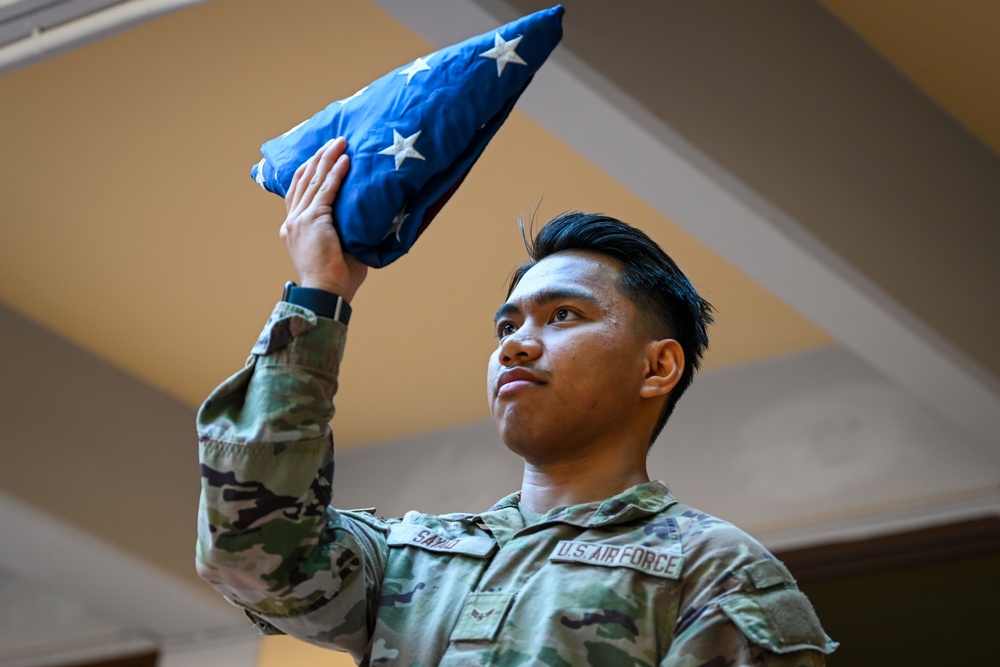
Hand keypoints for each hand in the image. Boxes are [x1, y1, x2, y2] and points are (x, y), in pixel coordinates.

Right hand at [280, 137, 367, 302]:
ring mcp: (299, 219)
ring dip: (327, 158)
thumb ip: (344, 228)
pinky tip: (346, 161)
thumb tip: (367, 214)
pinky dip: (336, 173)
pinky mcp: (312, 220)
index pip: (298, 190)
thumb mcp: (338, 247)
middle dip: (319, 157)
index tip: (322, 155)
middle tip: (334, 141)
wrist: (326, 293)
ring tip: (340, 142)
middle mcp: (292, 221)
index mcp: (294, 228)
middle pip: (303, 179)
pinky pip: (326, 190)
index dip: (309, 170)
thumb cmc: (337, 278)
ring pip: (313, 180)